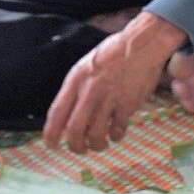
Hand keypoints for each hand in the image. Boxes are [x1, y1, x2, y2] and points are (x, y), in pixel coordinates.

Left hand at [44, 13, 187, 152]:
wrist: (143, 44)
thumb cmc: (115, 52)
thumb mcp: (87, 66)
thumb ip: (78, 88)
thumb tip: (71, 112)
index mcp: (76, 80)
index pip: (57, 112)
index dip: (51, 133)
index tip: (50, 145)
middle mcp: (90, 91)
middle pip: (75, 130)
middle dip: (75, 146)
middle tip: (79, 150)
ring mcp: (109, 99)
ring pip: (96, 134)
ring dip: (97, 145)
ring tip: (99, 145)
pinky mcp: (128, 104)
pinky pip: (118, 129)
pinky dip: (116, 136)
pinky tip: (116, 133)